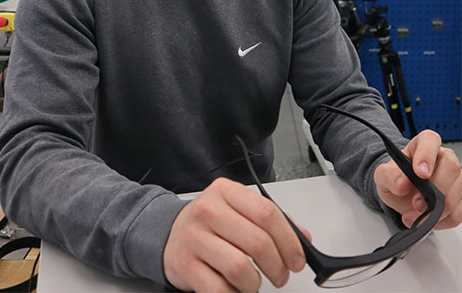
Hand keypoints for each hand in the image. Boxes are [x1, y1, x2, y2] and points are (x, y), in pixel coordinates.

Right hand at [163, 177, 309, 292]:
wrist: (171, 234)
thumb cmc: (210, 222)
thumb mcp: (238, 210)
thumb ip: (271, 220)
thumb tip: (303, 238)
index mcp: (226, 191)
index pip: (267, 213)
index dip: (289, 240)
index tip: (297, 259)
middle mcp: (208, 210)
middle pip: (257, 242)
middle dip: (277, 267)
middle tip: (281, 275)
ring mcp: (194, 237)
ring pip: (240, 268)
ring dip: (255, 284)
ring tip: (254, 282)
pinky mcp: (185, 265)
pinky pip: (219, 290)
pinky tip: (235, 288)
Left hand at [374, 129, 461, 229]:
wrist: (401, 195)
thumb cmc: (396, 179)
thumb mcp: (383, 176)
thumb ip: (389, 177)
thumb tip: (402, 184)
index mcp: (423, 144)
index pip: (430, 140)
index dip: (427, 155)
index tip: (420, 173)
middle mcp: (443, 158)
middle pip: (451, 167)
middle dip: (435, 189)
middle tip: (417, 203)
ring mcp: (455, 178)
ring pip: (457, 192)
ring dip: (437, 210)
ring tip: (416, 215)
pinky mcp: (460, 198)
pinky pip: (459, 212)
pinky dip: (443, 221)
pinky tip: (427, 220)